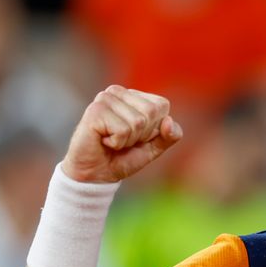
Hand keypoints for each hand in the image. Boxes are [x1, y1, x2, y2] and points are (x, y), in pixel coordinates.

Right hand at [62, 85, 182, 182]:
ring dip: (128, 140)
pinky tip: (104, 141)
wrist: (96, 174)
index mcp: (133, 95)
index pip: (161, 105)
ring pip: (138, 122)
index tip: (137, 136)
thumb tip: (169, 121)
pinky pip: (123, 130)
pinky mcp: (95, 111)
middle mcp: (118, 92)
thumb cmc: (123, 157)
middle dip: (142, 134)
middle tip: (123, 140)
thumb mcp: (154, 147)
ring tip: (113, 141)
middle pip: (151, 112)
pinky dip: (117, 143)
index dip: (155, 128)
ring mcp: (104, 99)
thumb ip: (170, 135)